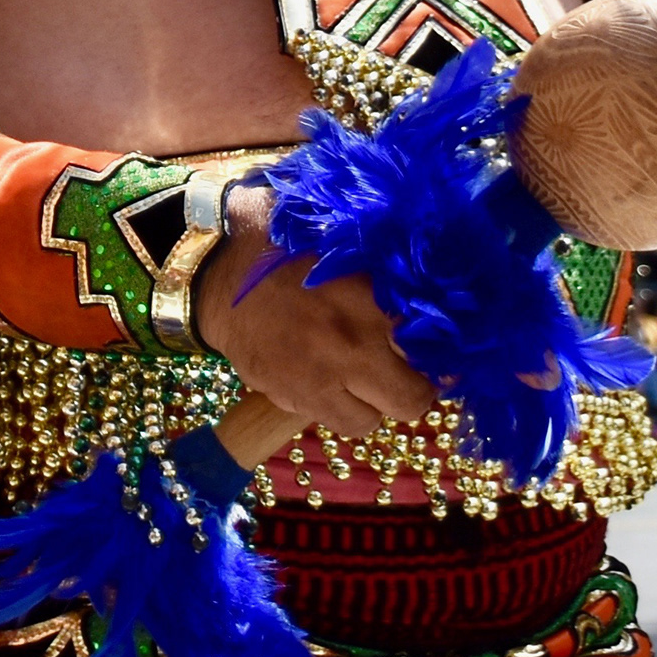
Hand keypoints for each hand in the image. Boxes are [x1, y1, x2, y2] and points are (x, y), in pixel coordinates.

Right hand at [195, 186, 438, 438]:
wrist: (213, 267)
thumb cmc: (281, 239)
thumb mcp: (338, 235)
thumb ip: (384, 258)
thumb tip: (436, 270)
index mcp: (369, 297)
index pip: (433, 344)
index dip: (444, 351)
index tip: (443, 348)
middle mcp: (351, 344)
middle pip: (413, 398)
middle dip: (417, 388)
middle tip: (409, 370)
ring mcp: (319, 377)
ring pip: (374, 420)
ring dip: (375, 402)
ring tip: (363, 376)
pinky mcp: (289, 396)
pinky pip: (335, 421)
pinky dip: (338, 407)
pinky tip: (327, 378)